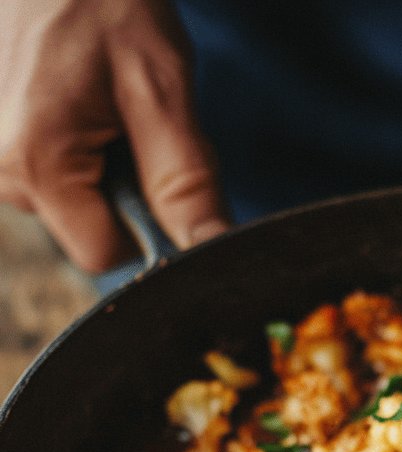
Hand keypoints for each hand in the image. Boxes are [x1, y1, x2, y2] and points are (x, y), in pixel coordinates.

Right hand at [0, 0, 228, 272]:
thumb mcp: (161, 90)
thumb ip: (186, 183)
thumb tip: (213, 248)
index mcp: (33, 163)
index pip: (103, 254)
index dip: (146, 231)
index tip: (163, 177)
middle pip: (84, 228)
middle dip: (122, 190)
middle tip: (128, 117)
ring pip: (66, 201)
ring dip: (98, 164)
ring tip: (97, 96)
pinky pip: (47, 169)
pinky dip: (74, 146)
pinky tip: (75, 96)